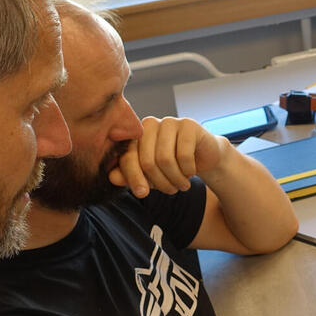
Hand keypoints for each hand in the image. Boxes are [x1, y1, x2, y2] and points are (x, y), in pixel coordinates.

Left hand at [110, 116, 228, 197]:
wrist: (203, 158)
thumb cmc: (173, 166)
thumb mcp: (149, 175)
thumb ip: (130, 175)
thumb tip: (112, 178)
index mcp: (135, 136)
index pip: (128, 158)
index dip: (134, 178)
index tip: (142, 194)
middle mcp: (149, 125)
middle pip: (147, 161)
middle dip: (159, 182)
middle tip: (171, 190)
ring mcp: (169, 122)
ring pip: (165, 159)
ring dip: (175, 179)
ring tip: (182, 185)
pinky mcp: (189, 125)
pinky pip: (184, 154)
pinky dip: (188, 170)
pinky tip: (191, 172)